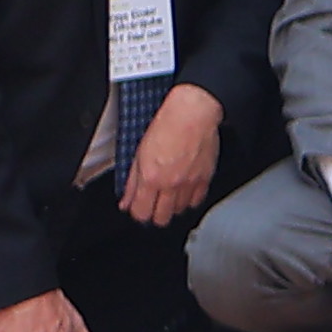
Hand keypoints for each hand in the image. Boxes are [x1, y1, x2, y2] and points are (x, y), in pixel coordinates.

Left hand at [113, 81, 222, 228]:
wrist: (193, 113)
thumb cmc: (167, 125)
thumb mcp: (139, 153)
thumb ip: (132, 182)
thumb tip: (126, 200)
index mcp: (151, 178)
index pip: (141, 213)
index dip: (138, 212)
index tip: (139, 207)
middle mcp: (170, 184)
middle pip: (161, 218)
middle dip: (155, 214)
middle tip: (153, 204)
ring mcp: (189, 183)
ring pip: (179, 211)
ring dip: (172, 205)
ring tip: (169, 192)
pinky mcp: (205, 178)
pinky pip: (196, 201)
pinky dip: (189, 198)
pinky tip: (184, 188)